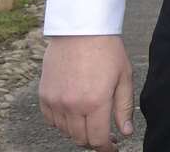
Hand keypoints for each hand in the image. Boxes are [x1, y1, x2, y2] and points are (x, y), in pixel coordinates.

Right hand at [39, 35, 134, 150]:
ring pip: (65, 131)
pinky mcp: (44, 95)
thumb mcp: (124, 77)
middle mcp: (72, 105)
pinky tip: (73, 111)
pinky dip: (61, 121)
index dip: (106, 147)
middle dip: (93, 140)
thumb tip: (125, 132)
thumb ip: (124, 108)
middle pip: (80, 139)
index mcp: (95, 102)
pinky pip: (51, 120)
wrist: (81, 29)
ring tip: (89, 117)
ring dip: (77, 130)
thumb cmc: (106, 50)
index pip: (97, 139)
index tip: (112, 147)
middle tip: (103, 133)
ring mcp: (56, 101)